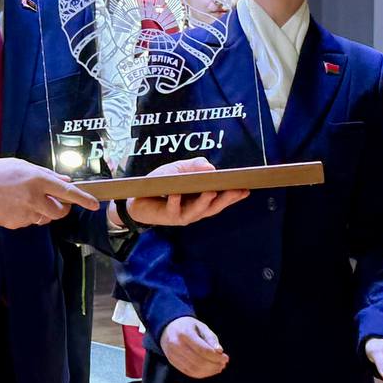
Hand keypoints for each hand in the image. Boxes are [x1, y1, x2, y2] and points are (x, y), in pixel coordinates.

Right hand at [0, 159, 98, 229]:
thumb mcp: (22, 165)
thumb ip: (46, 174)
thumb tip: (65, 181)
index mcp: (37, 180)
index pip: (67, 192)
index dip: (83, 199)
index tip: (94, 204)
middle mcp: (34, 198)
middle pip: (60, 212)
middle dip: (61, 209)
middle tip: (54, 202)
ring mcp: (25, 213)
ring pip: (44, 218)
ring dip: (41, 211)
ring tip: (23, 200)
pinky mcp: (16, 223)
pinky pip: (29, 221)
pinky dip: (26, 215)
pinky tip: (12, 205)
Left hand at [124, 157, 248, 226]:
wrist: (135, 197)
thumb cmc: (161, 184)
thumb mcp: (178, 170)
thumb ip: (194, 167)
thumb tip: (210, 168)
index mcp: (200, 200)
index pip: (220, 199)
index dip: (234, 196)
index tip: (246, 189)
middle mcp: (194, 210)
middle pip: (213, 207)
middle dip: (226, 199)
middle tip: (236, 190)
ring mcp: (181, 215)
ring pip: (196, 211)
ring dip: (203, 202)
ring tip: (210, 191)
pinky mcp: (166, 216)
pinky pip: (172, 208)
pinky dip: (175, 201)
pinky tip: (176, 193)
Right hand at [159, 316, 228, 378]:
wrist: (168, 328)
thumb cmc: (187, 326)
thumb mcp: (201, 326)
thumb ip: (211, 338)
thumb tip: (219, 351)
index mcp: (184, 333)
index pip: (203, 350)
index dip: (216, 357)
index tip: (225, 358)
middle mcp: (176, 345)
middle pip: (199, 361)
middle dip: (214, 365)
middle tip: (223, 364)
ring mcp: (172, 355)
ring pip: (194, 369)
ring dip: (209, 371)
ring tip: (218, 368)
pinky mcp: (172, 362)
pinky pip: (188, 372)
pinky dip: (201, 374)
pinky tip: (209, 371)